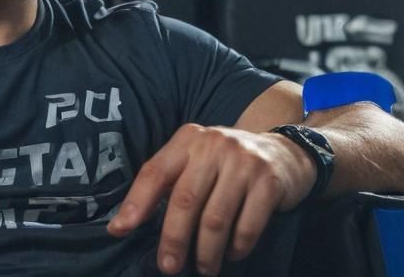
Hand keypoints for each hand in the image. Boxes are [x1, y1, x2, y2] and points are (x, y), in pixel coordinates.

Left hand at [107, 124, 314, 275]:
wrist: (283, 152)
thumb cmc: (226, 163)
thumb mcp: (196, 160)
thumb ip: (168, 182)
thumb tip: (124, 223)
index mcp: (188, 139)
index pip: (155, 171)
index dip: (135, 202)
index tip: (120, 230)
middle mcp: (213, 145)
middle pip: (185, 199)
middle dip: (173, 239)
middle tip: (168, 267)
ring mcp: (243, 161)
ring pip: (215, 218)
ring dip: (207, 252)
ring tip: (204, 268)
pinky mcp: (268, 181)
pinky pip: (247, 226)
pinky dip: (237, 247)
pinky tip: (232, 254)